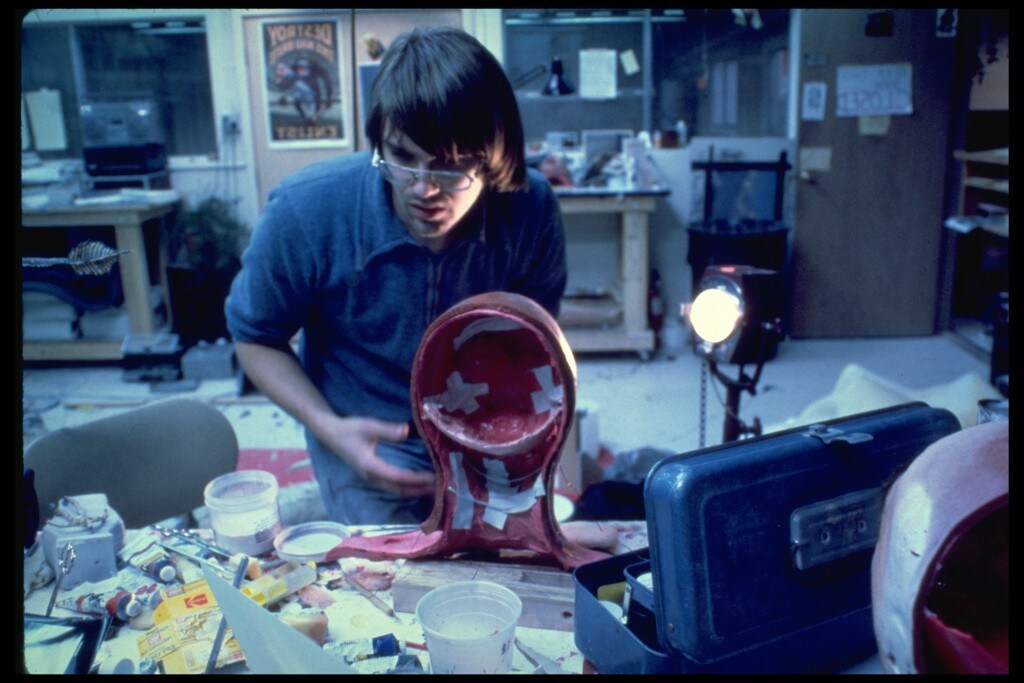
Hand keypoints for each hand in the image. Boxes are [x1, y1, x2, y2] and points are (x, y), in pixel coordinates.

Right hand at [318, 415, 435, 497]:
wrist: (331, 434)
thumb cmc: (349, 429)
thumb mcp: (368, 426)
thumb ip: (387, 430)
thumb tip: (406, 431)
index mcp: (370, 466)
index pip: (399, 477)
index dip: (417, 479)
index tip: (434, 478)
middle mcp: (372, 476)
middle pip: (400, 488)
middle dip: (421, 489)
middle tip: (442, 487)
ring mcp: (372, 478)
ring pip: (397, 490)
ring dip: (416, 490)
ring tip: (435, 488)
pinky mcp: (373, 475)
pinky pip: (394, 486)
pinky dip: (408, 487)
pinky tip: (420, 483)